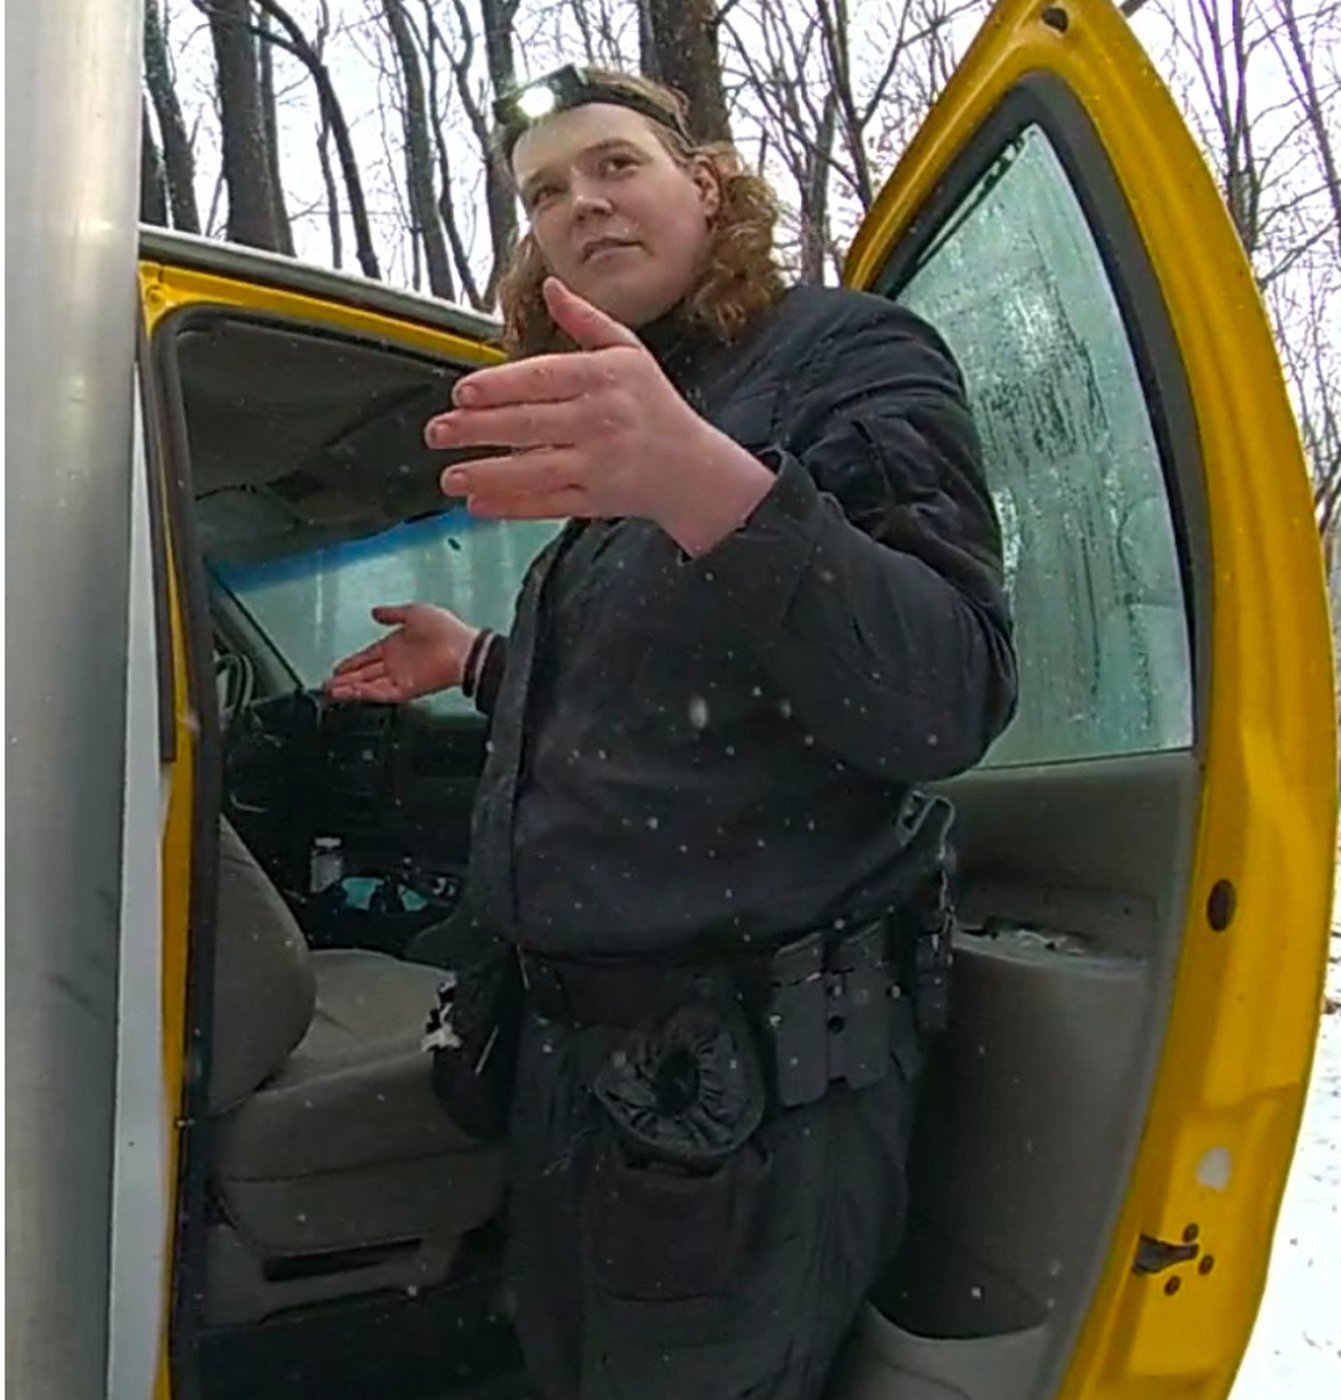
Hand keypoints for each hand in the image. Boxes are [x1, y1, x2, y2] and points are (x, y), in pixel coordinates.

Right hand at [324, 604, 477, 703]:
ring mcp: (400, 677)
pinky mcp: (407, 689)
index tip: (336, 669)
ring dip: (350, 689)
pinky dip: (366, 694)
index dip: (351, 663)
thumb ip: (392, 614)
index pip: (367, 657)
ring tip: (331, 692)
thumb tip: (375, 612)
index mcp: (395, 646)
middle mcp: (396, 663)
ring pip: (368, 686)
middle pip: (363, 674)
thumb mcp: (413, 612)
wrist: (463, 647)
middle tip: (326, 685)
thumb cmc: (446, 628)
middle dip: (344, 680)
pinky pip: (382, 694)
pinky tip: (352, 693)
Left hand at [424, 278, 774, 555]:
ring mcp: (599, 464)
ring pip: (534, 470)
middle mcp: (601, 421)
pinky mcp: (597, 500)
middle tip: (437, 431)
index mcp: (604, 378)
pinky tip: (480, 505)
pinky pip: (549, 504)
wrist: (694, 468)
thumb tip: (550, 287)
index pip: (542, 379)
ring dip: (487, 475)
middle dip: (478, 430)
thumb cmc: (655, 406)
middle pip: (530, 425)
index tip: (463, 392)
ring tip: (449, 476)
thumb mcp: (629, 352)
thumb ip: (586, 321)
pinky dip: (513, 507)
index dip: (499, 386)